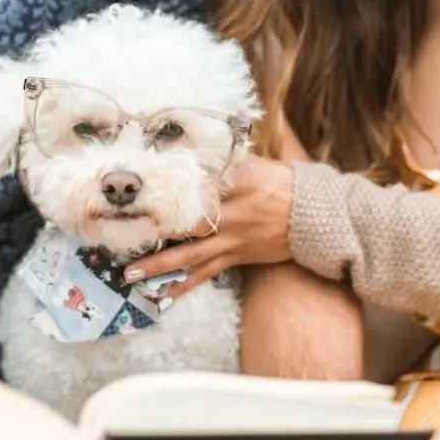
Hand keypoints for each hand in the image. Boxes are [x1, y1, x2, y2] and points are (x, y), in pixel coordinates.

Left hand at [124, 155, 294, 296]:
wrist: (316, 216)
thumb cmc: (283, 183)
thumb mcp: (255, 163)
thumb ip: (223, 158)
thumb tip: (189, 144)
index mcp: (237, 181)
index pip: (198, 182)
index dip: (168, 188)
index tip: (140, 189)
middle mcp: (232, 212)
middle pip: (185, 222)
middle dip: (152, 231)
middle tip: (122, 235)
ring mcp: (233, 238)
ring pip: (190, 255)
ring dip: (159, 267)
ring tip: (130, 275)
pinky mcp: (236, 257)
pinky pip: (205, 274)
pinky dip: (184, 286)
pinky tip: (163, 295)